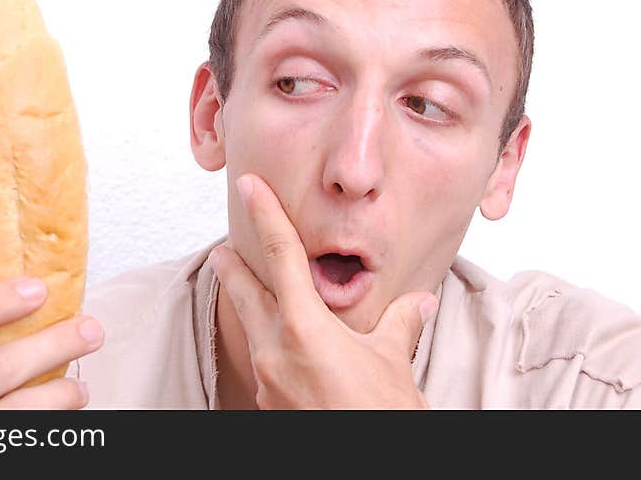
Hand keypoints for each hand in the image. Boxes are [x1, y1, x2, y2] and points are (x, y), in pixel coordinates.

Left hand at [211, 173, 437, 408]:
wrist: (368, 465)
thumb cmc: (379, 417)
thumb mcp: (392, 363)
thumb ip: (399, 324)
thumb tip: (419, 302)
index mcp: (303, 328)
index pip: (280, 256)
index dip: (265, 215)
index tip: (250, 187)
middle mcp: (275, 351)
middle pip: (246, 293)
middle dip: (233, 267)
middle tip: (222, 248)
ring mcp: (268, 381)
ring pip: (251, 328)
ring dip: (246, 304)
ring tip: (241, 287)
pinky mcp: (270, 405)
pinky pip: (262, 361)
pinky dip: (265, 341)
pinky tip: (275, 343)